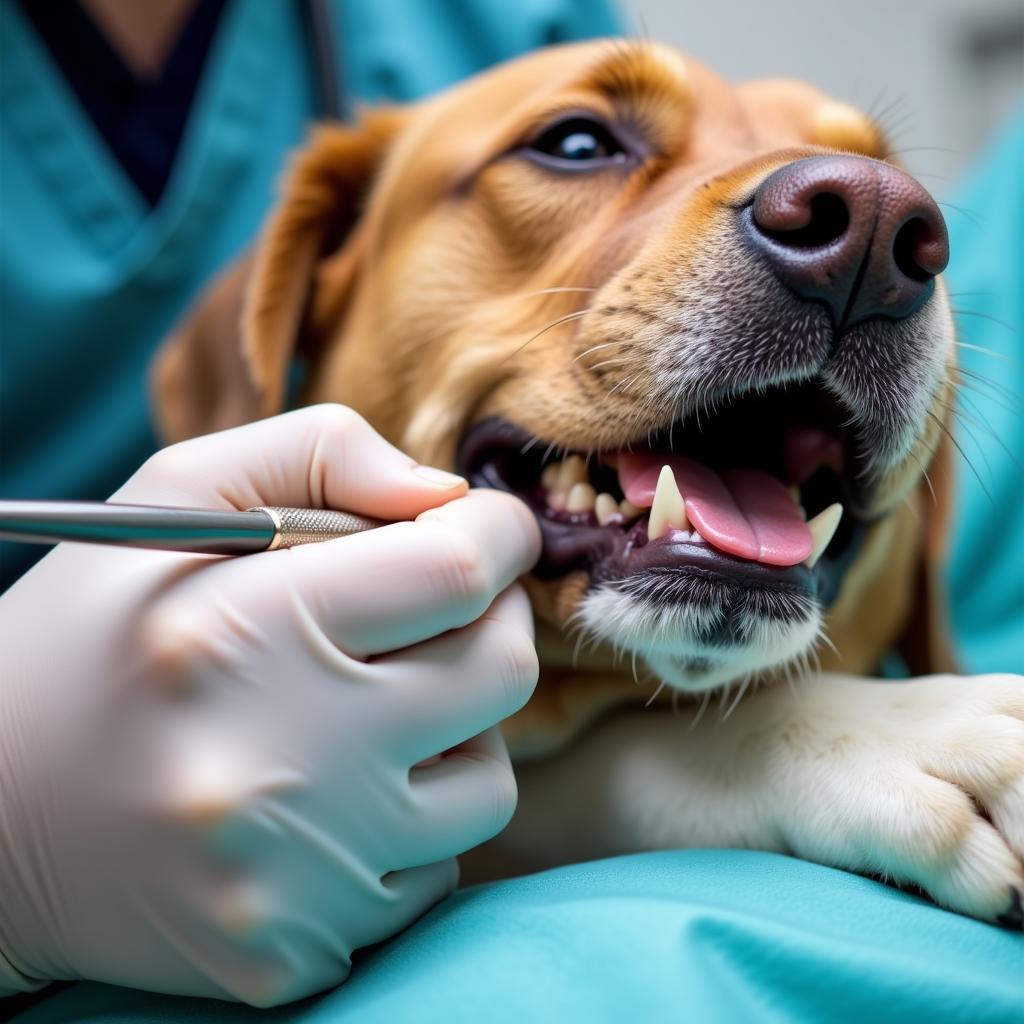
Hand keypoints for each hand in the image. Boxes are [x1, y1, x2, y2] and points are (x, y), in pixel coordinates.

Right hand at [0, 405, 540, 1005]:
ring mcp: (290, 875)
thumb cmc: (88, 636)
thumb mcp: (175, 498)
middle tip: (442, 608)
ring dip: (456, 728)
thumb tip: (450, 495)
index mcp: (244, 628)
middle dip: (492, 621)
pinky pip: (433, 871)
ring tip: (369, 709)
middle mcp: (276, 761)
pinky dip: (408, 820)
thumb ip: (318, 454)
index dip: (499, 536)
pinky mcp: (291, 951)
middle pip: (497, 673)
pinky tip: (332, 794)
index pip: (455, 572)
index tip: (492, 529)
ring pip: (487, 781)